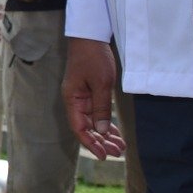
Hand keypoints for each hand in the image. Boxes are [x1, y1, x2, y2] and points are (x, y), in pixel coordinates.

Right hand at [63, 38, 126, 158]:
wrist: (90, 36)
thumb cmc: (94, 57)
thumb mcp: (101, 83)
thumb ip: (101, 108)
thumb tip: (101, 131)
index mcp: (72, 99)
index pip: (79, 128)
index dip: (91, 143)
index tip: (103, 155)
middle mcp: (74, 101)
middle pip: (86, 127)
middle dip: (101, 142)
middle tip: (118, 153)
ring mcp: (81, 97)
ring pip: (92, 122)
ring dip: (104, 134)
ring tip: (119, 146)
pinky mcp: (89, 92)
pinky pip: (96, 113)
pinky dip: (105, 123)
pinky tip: (114, 132)